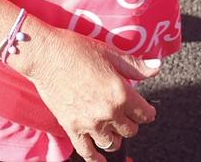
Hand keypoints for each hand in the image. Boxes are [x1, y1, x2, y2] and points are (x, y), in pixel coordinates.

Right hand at [18, 26, 157, 161]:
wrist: (44, 54)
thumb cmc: (75, 49)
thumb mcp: (109, 53)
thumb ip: (135, 65)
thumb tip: (156, 67)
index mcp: (121, 93)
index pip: (145, 114)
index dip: (146, 110)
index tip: (143, 108)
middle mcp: (108, 112)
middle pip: (130, 130)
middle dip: (130, 121)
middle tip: (124, 111)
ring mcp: (90, 123)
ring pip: (113, 143)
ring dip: (115, 136)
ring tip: (111, 126)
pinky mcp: (72, 127)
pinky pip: (87, 152)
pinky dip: (96, 159)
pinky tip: (100, 159)